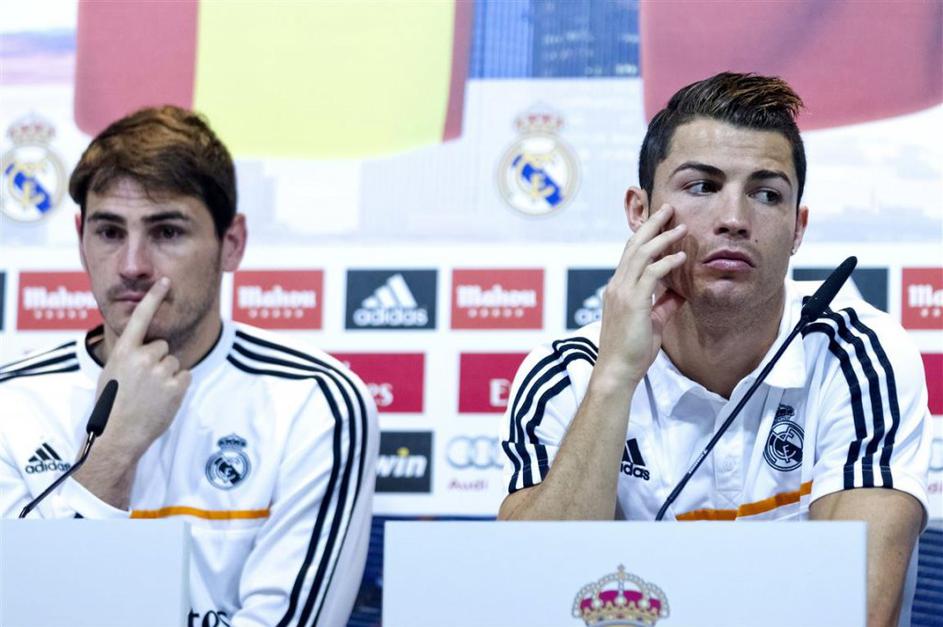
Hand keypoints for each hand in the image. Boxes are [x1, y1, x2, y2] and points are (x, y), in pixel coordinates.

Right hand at [95, 277, 190, 459]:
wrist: (118, 435)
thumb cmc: (112, 405)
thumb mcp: (111, 372)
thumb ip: (128, 355)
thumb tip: (143, 344)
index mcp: (124, 352)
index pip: (140, 318)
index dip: (153, 298)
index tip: (165, 281)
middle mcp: (143, 358)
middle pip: (162, 347)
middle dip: (156, 361)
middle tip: (143, 383)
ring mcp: (160, 371)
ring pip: (173, 362)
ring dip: (166, 375)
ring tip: (150, 394)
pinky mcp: (176, 385)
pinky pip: (184, 376)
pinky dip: (177, 386)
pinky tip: (162, 399)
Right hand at [594, 204, 687, 386]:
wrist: (617, 370)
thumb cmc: (632, 350)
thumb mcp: (651, 322)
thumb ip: (663, 304)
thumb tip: (680, 291)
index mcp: (618, 288)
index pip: (630, 253)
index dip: (644, 235)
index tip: (661, 222)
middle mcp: (617, 285)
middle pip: (633, 245)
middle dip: (651, 225)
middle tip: (668, 208)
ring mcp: (622, 292)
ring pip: (641, 254)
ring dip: (662, 238)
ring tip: (680, 226)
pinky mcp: (633, 302)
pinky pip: (651, 274)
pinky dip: (667, 262)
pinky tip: (681, 257)